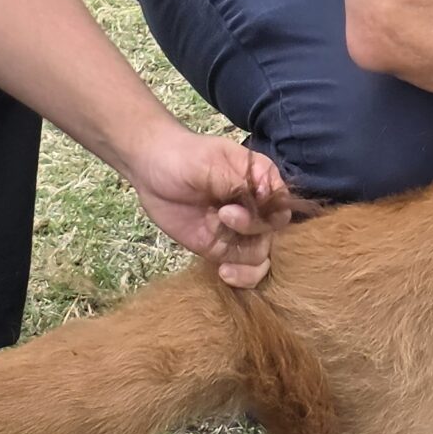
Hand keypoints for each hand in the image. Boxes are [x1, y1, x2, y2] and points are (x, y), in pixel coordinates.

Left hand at [120, 125, 294, 286]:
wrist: (151, 168)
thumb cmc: (183, 157)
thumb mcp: (209, 163)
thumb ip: (235, 182)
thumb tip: (262, 197)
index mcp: (261, 180)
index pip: (281, 205)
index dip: (267, 212)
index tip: (237, 206)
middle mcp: (256, 208)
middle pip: (274, 233)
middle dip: (253, 231)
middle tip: (222, 216)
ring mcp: (239, 231)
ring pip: (262, 256)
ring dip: (248, 262)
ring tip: (224, 257)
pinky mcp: (221, 248)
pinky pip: (243, 269)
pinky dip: (241, 277)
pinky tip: (224, 273)